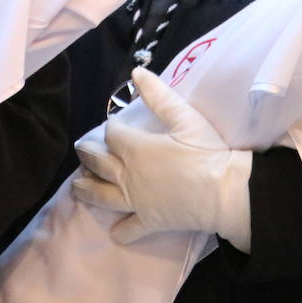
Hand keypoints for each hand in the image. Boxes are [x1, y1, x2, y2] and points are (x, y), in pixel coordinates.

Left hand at [73, 67, 251, 249]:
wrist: (225, 192)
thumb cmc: (206, 152)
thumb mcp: (184, 117)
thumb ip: (158, 95)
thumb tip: (136, 71)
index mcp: (135, 148)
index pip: (113, 135)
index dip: (112, 129)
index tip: (115, 126)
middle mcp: (128, 175)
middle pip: (99, 163)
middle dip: (88, 155)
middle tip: (80, 152)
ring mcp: (137, 201)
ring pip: (103, 196)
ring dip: (87, 190)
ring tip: (76, 187)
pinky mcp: (150, 221)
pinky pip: (130, 228)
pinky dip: (122, 230)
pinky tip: (115, 231)